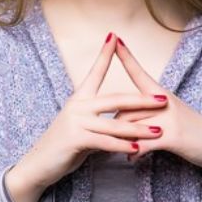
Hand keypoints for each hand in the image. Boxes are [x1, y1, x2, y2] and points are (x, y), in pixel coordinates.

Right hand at [5, 32, 167, 201]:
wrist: (38, 164)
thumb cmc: (62, 148)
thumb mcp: (82, 131)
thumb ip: (100, 125)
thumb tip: (119, 127)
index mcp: (79, 99)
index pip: (95, 72)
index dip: (105, 54)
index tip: (114, 36)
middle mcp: (77, 106)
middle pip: (116, 99)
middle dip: (142, 100)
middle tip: (163, 99)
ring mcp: (75, 121)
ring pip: (114, 124)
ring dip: (138, 129)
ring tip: (158, 131)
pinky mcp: (75, 139)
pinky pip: (104, 142)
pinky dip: (122, 146)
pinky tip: (136, 149)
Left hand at [112, 37, 201, 173]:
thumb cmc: (190, 130)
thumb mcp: (170, 115)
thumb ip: (147, 115)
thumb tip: (122, 121)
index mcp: (161, 95)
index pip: (139, 72)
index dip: (125, 56)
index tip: (113, 38)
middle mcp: (164, 103)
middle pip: (126, 108)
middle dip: (111, 125)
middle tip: (102, 136)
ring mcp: (169, 119)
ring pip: (132, 125)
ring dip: (120, 141)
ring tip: (116, 151)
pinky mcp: (172, 137)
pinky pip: (144, 143)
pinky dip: (134, 152)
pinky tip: (131, 159)